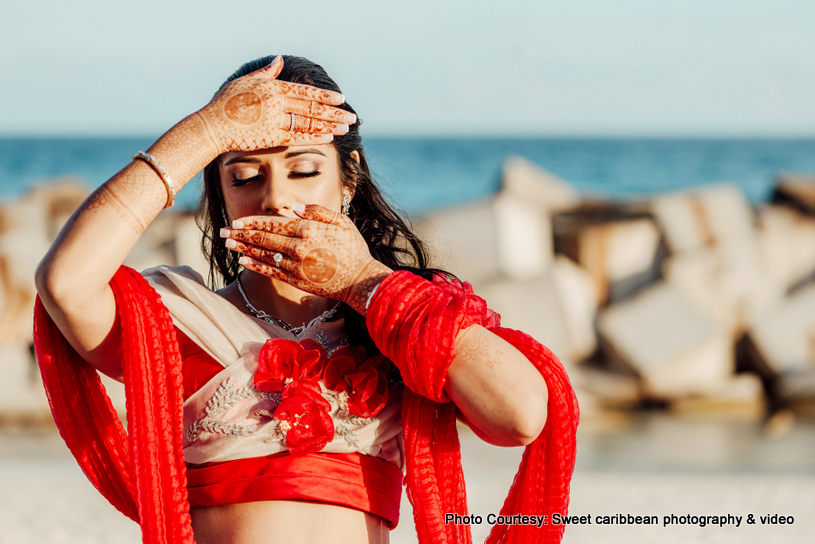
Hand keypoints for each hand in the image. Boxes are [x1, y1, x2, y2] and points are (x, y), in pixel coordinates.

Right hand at [197, 56, 356, 153]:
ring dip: (329, 125)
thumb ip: (266, 72)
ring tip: (346, 127)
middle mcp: (277, 103)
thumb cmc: (225, 103)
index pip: (305, 92)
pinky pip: (298, 136)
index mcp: (273, 88)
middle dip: (335, 112)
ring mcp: (275, 120)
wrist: (212, 125)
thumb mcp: (245, 81)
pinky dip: (315, 136)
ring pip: (309, 122)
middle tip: (353, 117)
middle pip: (312, 108)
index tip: (341, 98)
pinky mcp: (271, 138)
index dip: (325, 96)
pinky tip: (330, 137)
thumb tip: (279, 60)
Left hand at [220, 203, 391, 314]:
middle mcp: (299, 248)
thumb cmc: (353, 248)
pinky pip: (271, 272)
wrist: (361, 279)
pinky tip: (242, 261)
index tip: (236, 221)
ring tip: (228, 244)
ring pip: (263, 255)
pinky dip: (255, 266)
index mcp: (308, 230)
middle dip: (240, 234)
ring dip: (243, 249)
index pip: (272, 223)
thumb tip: (294, 206)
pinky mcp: (297, 281)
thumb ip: (317, 211)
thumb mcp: (341, 221)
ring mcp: (296, 266)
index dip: (251, 222)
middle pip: (262, 238)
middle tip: (223, 231)